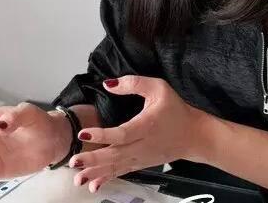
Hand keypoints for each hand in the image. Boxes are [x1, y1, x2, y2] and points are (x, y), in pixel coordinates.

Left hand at [67, 76, 204, 193]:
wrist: (193, 134)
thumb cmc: (175, 109)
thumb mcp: (158, 87)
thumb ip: (134, 83)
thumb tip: (108, 84)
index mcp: (146, 125)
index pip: (122, 133)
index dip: (102, 135)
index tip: (84, 133)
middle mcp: (143, 145)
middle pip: (115, 154)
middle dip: (93, 159)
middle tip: (74, 160)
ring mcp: (141, 157)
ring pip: (116, 166)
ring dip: (96, 172)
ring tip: (77, 178)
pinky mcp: (141, 163)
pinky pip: (122, 172)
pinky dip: (107, 178)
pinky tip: (94, 185)